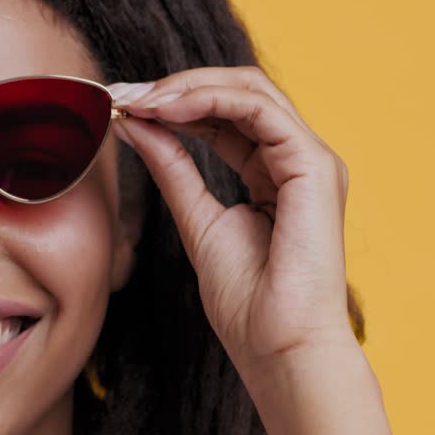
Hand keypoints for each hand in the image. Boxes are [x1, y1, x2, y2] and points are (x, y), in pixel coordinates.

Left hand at [109, 66, 356, 386]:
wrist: (278, 347)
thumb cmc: (248, 303)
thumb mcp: (196, 220)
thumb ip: (172, 168)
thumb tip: (135, 124)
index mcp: (275, 173)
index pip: (225, 115)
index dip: (171, 103)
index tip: (119, 106)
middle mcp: (297, 160)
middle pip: (238, 92)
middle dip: (175, 86)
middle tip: (122, 94)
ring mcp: (311, 160)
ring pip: (250, 90)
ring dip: (187, 87)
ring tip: (140, 101)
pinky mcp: (314, 166)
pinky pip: (260, 109)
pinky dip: (210, 99)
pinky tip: (167, 109)